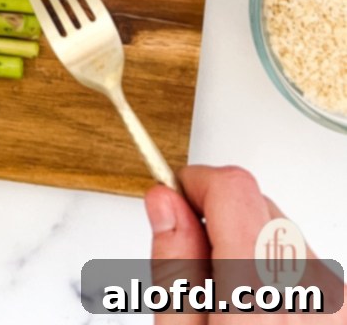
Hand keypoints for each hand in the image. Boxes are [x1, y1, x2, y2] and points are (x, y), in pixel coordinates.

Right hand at [146, 166, 346, 320]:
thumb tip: (164, 201)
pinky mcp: (343, 303)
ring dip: (247, 247)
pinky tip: (258, 309)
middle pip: (257, 204)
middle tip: (193, 267)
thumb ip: (174, 266)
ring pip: (280, 231)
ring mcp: (336, 297)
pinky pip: (303, 261)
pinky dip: (275, 271)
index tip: (172, 201)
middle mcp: (311, 286)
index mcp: (261, 288)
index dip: (194, 183)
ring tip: (229, 300)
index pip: (233, 187)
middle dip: (217, 220)